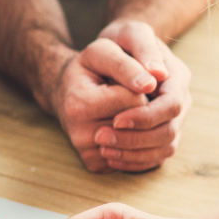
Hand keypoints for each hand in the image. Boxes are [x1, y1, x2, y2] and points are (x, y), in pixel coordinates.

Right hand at [49, 37, 153, 172]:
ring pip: (142, 145)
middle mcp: (81, 135)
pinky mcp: (95, 165)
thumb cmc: (87, 68)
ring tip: (129, 109)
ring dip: (144, 126)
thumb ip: (125, 65)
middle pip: (140, 125)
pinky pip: (135, 160)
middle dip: (144, 108)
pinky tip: (129, 127)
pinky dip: (140, 144)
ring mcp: (88, 153)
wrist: (64, 92)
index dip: (142, 88)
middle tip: (129, 94)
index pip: (137, 101)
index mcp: (81, 104)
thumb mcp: (101, 53)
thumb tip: (154, 82)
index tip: (130, 79)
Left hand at [95, 21, 191, 171]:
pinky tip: (110, 157)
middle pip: (169, 132)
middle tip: (101, 139)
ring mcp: (173, 118)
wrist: (117, 49)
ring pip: (164, 148)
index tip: (115, 119)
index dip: (145, 117)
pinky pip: (156, 156)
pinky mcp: (160, 133)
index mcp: (177, 78)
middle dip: (136, 139)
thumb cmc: (122, 40)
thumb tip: (157, 75)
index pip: (171, 106)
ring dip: (134, 154)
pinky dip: (135, 161)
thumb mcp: (129, 33)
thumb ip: (144, 47)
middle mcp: (180, 101)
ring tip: (103, 151)